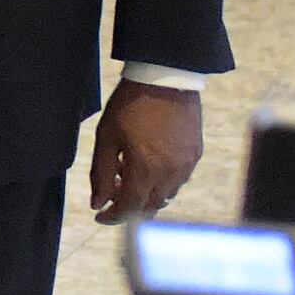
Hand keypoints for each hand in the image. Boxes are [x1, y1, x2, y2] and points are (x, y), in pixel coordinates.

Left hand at [88, 79, 202, 224]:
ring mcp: (187, 164)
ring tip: (128, 175)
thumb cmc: (131, 105)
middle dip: (129, 207)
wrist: (165, 77)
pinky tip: (149, 166)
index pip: (130, 209)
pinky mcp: (196, 153)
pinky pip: (179, 180)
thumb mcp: (106, 137)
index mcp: (146, 170)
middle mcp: (171, 173)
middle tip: (112, 196)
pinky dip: (162, 182)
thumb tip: (98, 203)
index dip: (113, 217)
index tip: (99, 216)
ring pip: (166, 195)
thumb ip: (101, 174)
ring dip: (146, 195)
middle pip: (150, 207)